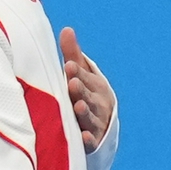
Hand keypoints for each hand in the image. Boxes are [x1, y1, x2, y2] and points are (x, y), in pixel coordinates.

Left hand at [59, 26, 114, 151]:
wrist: (104, 122)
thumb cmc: (85, 92)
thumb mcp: (80, 74)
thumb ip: (72, 54)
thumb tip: (66, 29)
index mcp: (92, 85)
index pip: (83, 77)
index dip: (76, 72)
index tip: (68, 66)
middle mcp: (95, 103)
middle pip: (87, 96)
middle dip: (80, 90)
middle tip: (73, 83)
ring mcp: (94, 122)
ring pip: (89, 117)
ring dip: (84, 112)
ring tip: (78, 107)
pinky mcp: (92, 140)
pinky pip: (90, 141)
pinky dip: (88, 139)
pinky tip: (84, 137)